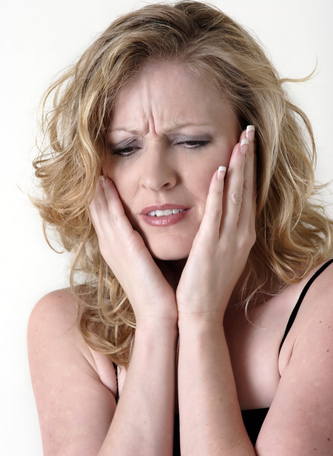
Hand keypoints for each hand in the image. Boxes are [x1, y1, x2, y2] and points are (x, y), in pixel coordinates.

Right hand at [89, 177, 177, 327]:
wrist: (159, 315)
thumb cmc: (159, 290)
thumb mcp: (149, 261)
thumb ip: (146, 244)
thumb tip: (153, 229)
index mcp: (116, 249)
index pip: (104, 215)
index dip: (100, 194)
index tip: (101, 173)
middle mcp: (111, 246)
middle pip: (97, 208)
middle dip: (94, 186)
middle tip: (91, 162)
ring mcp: (115, 246)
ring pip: (101, 209)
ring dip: (97, 186)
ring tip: (93, 163)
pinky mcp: (126, 248)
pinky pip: (113, 216)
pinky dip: (108, 198)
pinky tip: (105, 181)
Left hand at [176, 127, 255, 324]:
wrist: (201, 314)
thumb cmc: (206, 286)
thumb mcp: (218, 255)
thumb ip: (218, 233)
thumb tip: (214, 215)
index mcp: (240, 236)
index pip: (246, 196)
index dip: (248, 170)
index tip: (247, 146)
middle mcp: (240, 235)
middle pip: (246, 190)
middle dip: (248, 159)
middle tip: (250, 131)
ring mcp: (228, 240)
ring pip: (236, 197)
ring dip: (239, 167)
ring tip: (241, 141)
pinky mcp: (210, 246)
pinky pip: (217, 214)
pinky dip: (220, 191)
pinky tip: (221, 171)